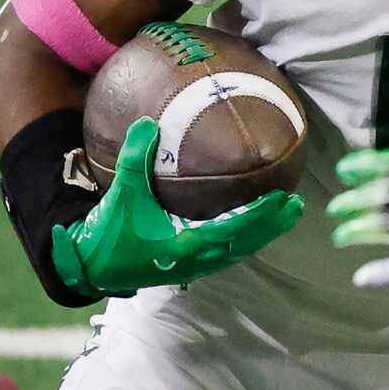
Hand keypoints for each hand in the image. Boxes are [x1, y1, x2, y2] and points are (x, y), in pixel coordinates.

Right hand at [52, 116, 303, 299]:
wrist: (92, 266)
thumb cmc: (108, 233)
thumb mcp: (121, 194)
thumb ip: (134, 158)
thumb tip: (149, 123)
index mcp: (184, 246)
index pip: (232, 230)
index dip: (258, 215)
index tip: (281, 199)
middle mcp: (195, 261)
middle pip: (244, 244)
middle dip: (271, 226)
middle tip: (296, 206)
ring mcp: (192, 267)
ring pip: (238, 252)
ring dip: (262, 234)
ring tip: (284, 214)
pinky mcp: (187, 266)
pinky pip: (225, 254)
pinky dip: (244, 240)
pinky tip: (252, 228)